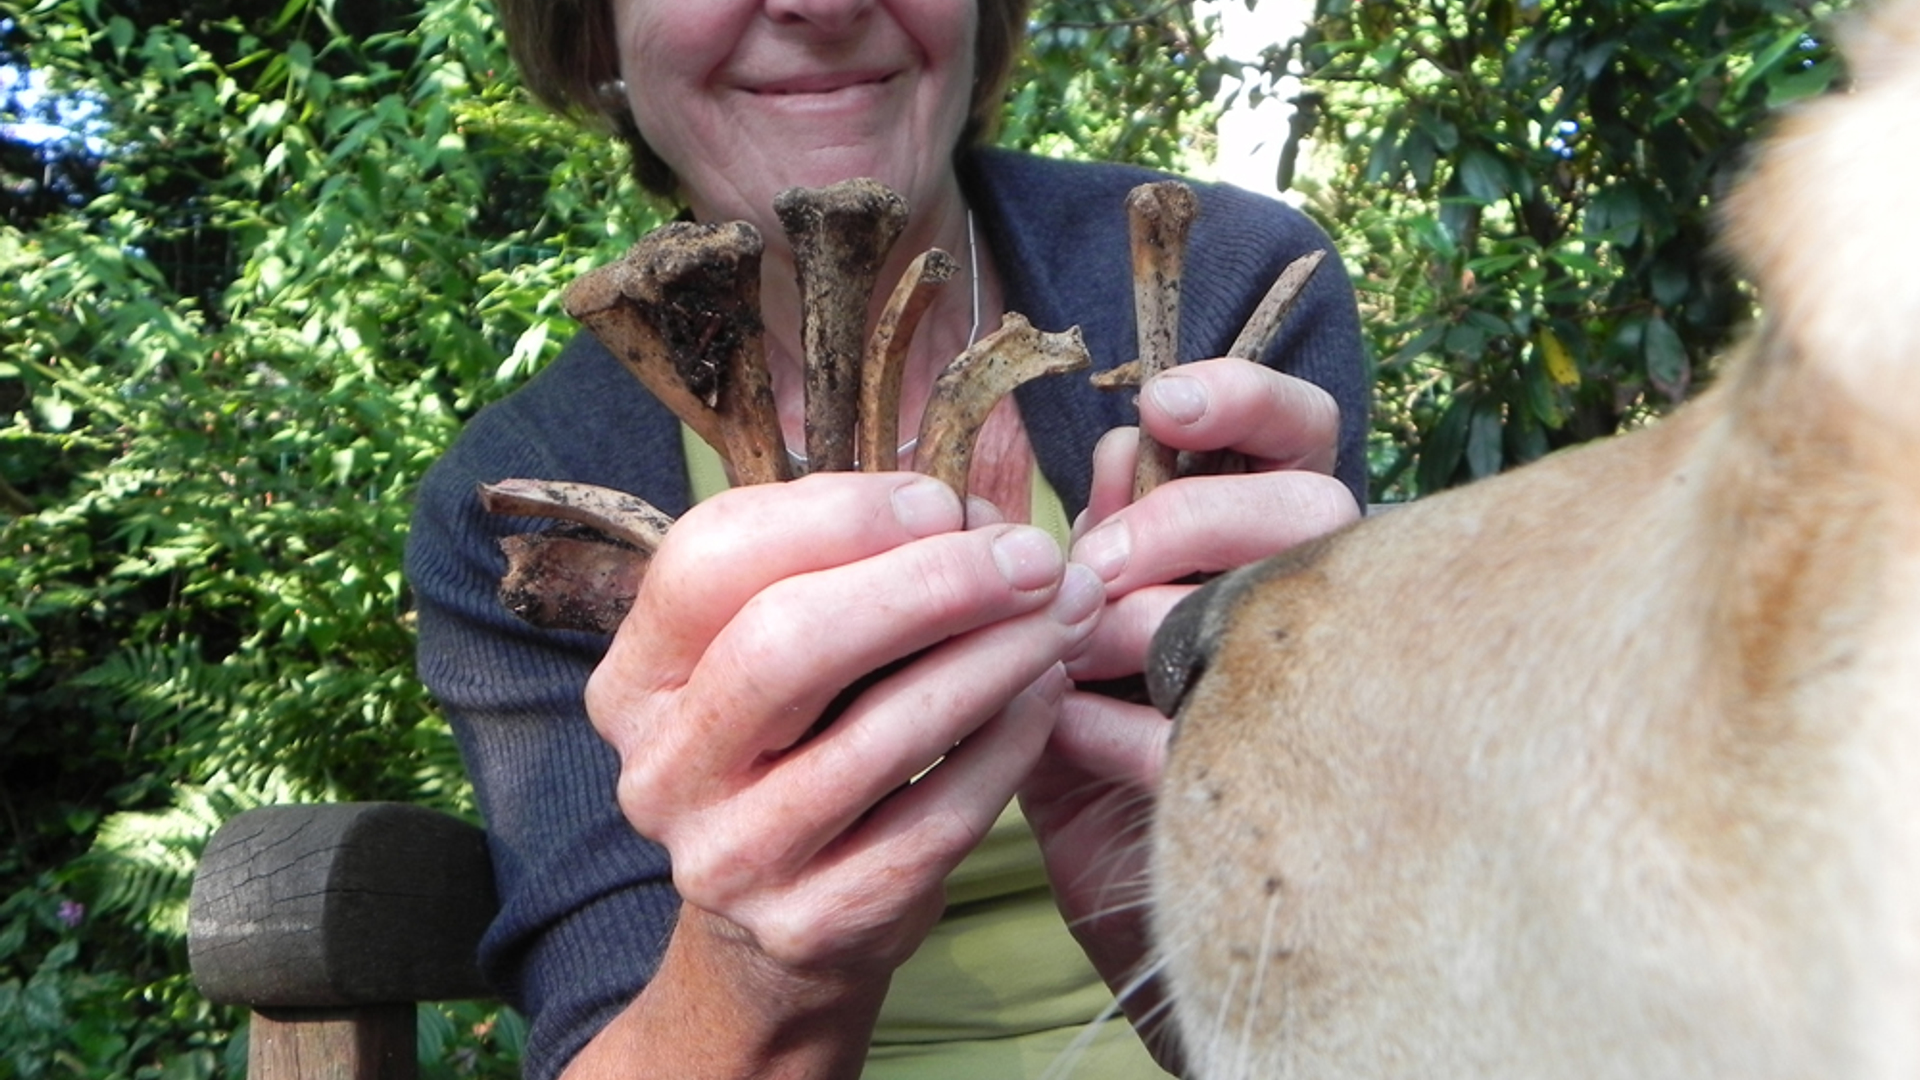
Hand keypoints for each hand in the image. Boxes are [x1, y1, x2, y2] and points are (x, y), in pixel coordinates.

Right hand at [576, 472, 1104, 1074]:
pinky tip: (1046, 695)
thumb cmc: (801, 747)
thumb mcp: (791, 643)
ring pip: (876, 735)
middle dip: (928, 584)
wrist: (780, 932)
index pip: (709, 560)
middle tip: (1033, 556)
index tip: (944, 501)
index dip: (837, 517)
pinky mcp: (812, 922)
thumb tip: (976, 463)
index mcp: (633, 678)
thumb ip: (854, 551)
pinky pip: (934, 820)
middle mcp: (660, 770)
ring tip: (1067, 612)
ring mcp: (729, 858)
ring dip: (993, 657)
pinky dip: (1006, 745)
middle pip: (786, 642)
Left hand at [1020, 359, 1358, 1067]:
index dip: (1246, 400)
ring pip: (1282, 595)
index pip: (1298, 433)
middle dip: (1187, 518)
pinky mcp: (1284, 789)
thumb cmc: (1085, 728)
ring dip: (1155, 617)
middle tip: (1098, 565)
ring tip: (1074, 658)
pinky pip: (1210, 727)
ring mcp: (1316, 689)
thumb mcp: (1061, 619)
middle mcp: (1308, 601)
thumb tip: (1088, 444)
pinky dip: (1116, 728)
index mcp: (1258, 542)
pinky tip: (1069, 738)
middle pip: (1310, 498)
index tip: (1162, 405)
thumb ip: (1074, 531)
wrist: (1101, 888)